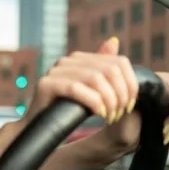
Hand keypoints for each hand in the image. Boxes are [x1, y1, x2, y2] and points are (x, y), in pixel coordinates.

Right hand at [22, 37, 168, 152]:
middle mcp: (67, 61)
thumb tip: (113, 40)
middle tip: (119, 114)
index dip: (130, 84)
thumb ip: (104, 70)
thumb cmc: (66, 112)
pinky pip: (76, 88)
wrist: (38, 129)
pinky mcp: (46, 84)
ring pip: (95, 78)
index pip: (118, 62)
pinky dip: (93, 102)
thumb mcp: (92, 92)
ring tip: (110, 116)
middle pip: (109, 70)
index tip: (129, 106)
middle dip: (120, 94)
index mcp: (79, 59)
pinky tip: (99, 114)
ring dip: (109, 100)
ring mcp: (55, 71)